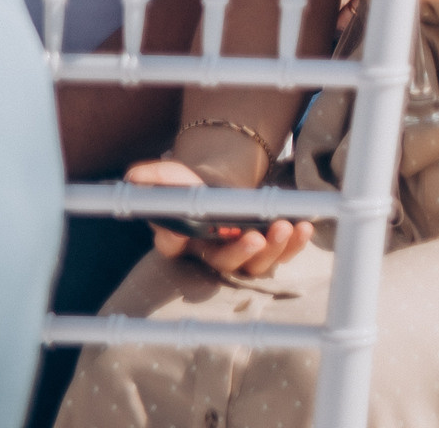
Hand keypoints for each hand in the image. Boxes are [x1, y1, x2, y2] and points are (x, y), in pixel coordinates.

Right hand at [124, 157, 312, 279]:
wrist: (224, 190)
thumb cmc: (195, 190)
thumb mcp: (176, 178)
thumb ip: (158, 177)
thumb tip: (134, 174)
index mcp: (184, 241)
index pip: (173, 246)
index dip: (176, 242)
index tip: (182, 236)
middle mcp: (213, 255)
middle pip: (224, 262)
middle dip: (240, 252)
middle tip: (254, 237)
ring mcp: (243, 256)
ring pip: (258, 264)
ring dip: (273, 248)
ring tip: (284, 228)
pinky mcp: (269, 249)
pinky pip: (283, 254)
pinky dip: (294, 244)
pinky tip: (304, 227)